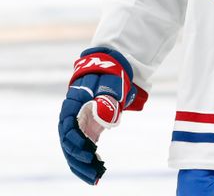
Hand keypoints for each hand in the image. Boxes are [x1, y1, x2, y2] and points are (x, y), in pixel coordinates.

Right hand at [58, 47, 144, 183]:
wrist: (107, 70)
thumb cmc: (108, 76)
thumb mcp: (109, 83)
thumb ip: (107, 99)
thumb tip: (106, 119)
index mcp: (72, 106)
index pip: (68, 129)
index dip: (76, 143)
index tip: (90, 153)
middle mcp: (70, 118)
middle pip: (68, 144)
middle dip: (79, 162)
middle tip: (95, 175)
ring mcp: (76, 125)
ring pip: (73, 150)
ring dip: (83, 166)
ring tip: (96, 178)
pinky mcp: (85, 130)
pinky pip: (82, 148)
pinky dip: (88, 161)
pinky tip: (98, 170)